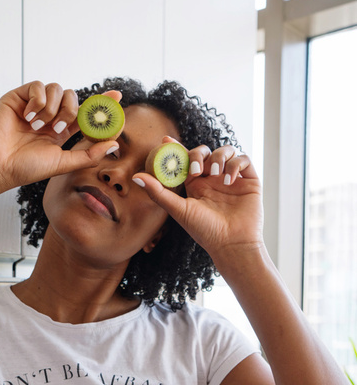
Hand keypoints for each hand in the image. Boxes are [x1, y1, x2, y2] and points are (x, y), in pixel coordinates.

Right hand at [0, 81, 120, 190]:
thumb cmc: (27, 168)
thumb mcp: (64, 163)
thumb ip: (90, 154)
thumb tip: (115, 144)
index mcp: (61, 131)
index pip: (84, 113)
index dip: (100, 104)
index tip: (116, 97)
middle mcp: (49, 116)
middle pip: (73, 97)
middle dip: (71, 111)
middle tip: (58, 128)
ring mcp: (34, 105)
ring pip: (57, 89)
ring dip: (52, 108)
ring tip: (39, 126)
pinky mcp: (19, 96)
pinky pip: (38, 85)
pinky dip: (38, 100)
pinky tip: (29, 116)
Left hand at [133, 140, 262, 263]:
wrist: (232, 244)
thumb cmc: (205, 231)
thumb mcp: (179, 210)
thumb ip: (158, 193)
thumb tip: (135, 177)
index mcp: (196, 185)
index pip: (186, 160)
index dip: (176, 148)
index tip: (165, 140)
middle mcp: (213, 179)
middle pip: (205, 152)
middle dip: (199, 154)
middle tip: (197, 170)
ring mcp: (231, 178)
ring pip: (225, 151)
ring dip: (218, 157)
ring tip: (215, 174)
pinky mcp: (249, 180)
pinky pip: (243, 159)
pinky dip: (235, 164)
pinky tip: (229, 180)